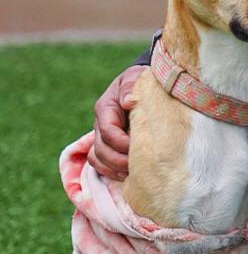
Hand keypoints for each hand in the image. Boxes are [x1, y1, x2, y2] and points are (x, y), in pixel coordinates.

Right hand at [88, 65, 146, 180]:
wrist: (145, 88)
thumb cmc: (143, 82)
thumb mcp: (137, 78)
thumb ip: (131, 87)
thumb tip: (128, 101)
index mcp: (106, 108)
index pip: (108, 132)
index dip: (122, 143)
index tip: (140, 147)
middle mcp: (100, 124)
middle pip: (101, 150)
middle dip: (119, 160)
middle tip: (140, 166)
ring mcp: (101, 136)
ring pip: (97, 159)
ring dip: (114, 169)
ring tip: (134, 173)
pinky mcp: (108, 146)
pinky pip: (100, 164)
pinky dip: (111, 172)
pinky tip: (128, 176)